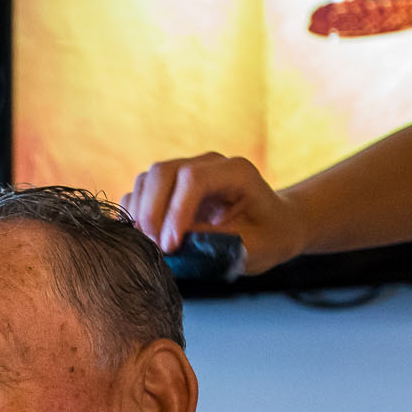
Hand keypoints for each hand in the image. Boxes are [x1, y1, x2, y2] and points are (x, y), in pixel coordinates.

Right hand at [120, 153, 307, 274]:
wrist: (275, 226)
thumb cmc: (268, 237)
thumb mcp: (250, 248)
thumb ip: (214, 243)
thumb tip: (174, 244)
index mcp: (236, 171)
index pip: (193, 180)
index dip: (175, 213)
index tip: (170, 247)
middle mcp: (209, 163)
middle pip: (163, 172)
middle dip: (151, 212)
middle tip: (154, 248)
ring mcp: (187, 170)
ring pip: (148, 179)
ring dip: (140, 212)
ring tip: (148, 244)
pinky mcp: (172, 186)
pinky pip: (142, 191)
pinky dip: (135, 213)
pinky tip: (142, 237)